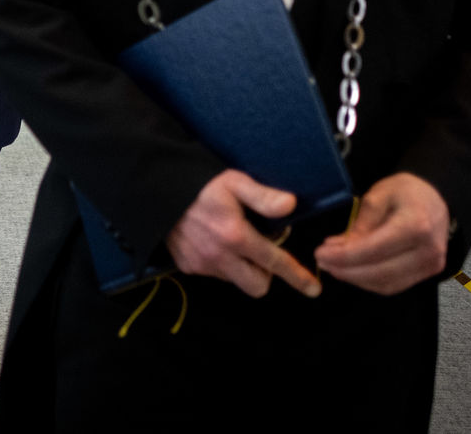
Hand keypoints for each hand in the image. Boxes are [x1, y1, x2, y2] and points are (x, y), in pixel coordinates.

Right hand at [165, 169, 320, 298]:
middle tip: (260, 253)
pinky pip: (214, 274)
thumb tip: (291, 205)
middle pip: (257, 286)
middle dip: (265, 274)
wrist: (156, 190)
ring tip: (231, 241)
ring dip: (240, 267)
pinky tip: (211, 242)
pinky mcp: (187, 266)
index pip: (275, 262)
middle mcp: (220, 257)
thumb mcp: (234, 181)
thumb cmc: (199, 184)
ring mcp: (202, 264)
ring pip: (235, 280)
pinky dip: (220, 264)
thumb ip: (263, 196)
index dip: (297, 276)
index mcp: (236, 236)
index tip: (313, 289)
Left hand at [314, 173, 448, 294]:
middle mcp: (428, 250)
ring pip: (386, 284)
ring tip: (333, 266)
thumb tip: (340, 247)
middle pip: (380, 272)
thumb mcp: (378, 195)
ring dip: (355, 279)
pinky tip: (351, 270)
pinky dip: (369, 281)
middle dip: (346, 271)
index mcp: (416, 225)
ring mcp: (432, 265)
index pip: (374, 249)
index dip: (344, 256)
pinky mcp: (429, 273)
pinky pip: (394, 285)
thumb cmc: (406, 191)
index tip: (320, 254)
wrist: (436, 197)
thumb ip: (361, 223)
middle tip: (322, 262)